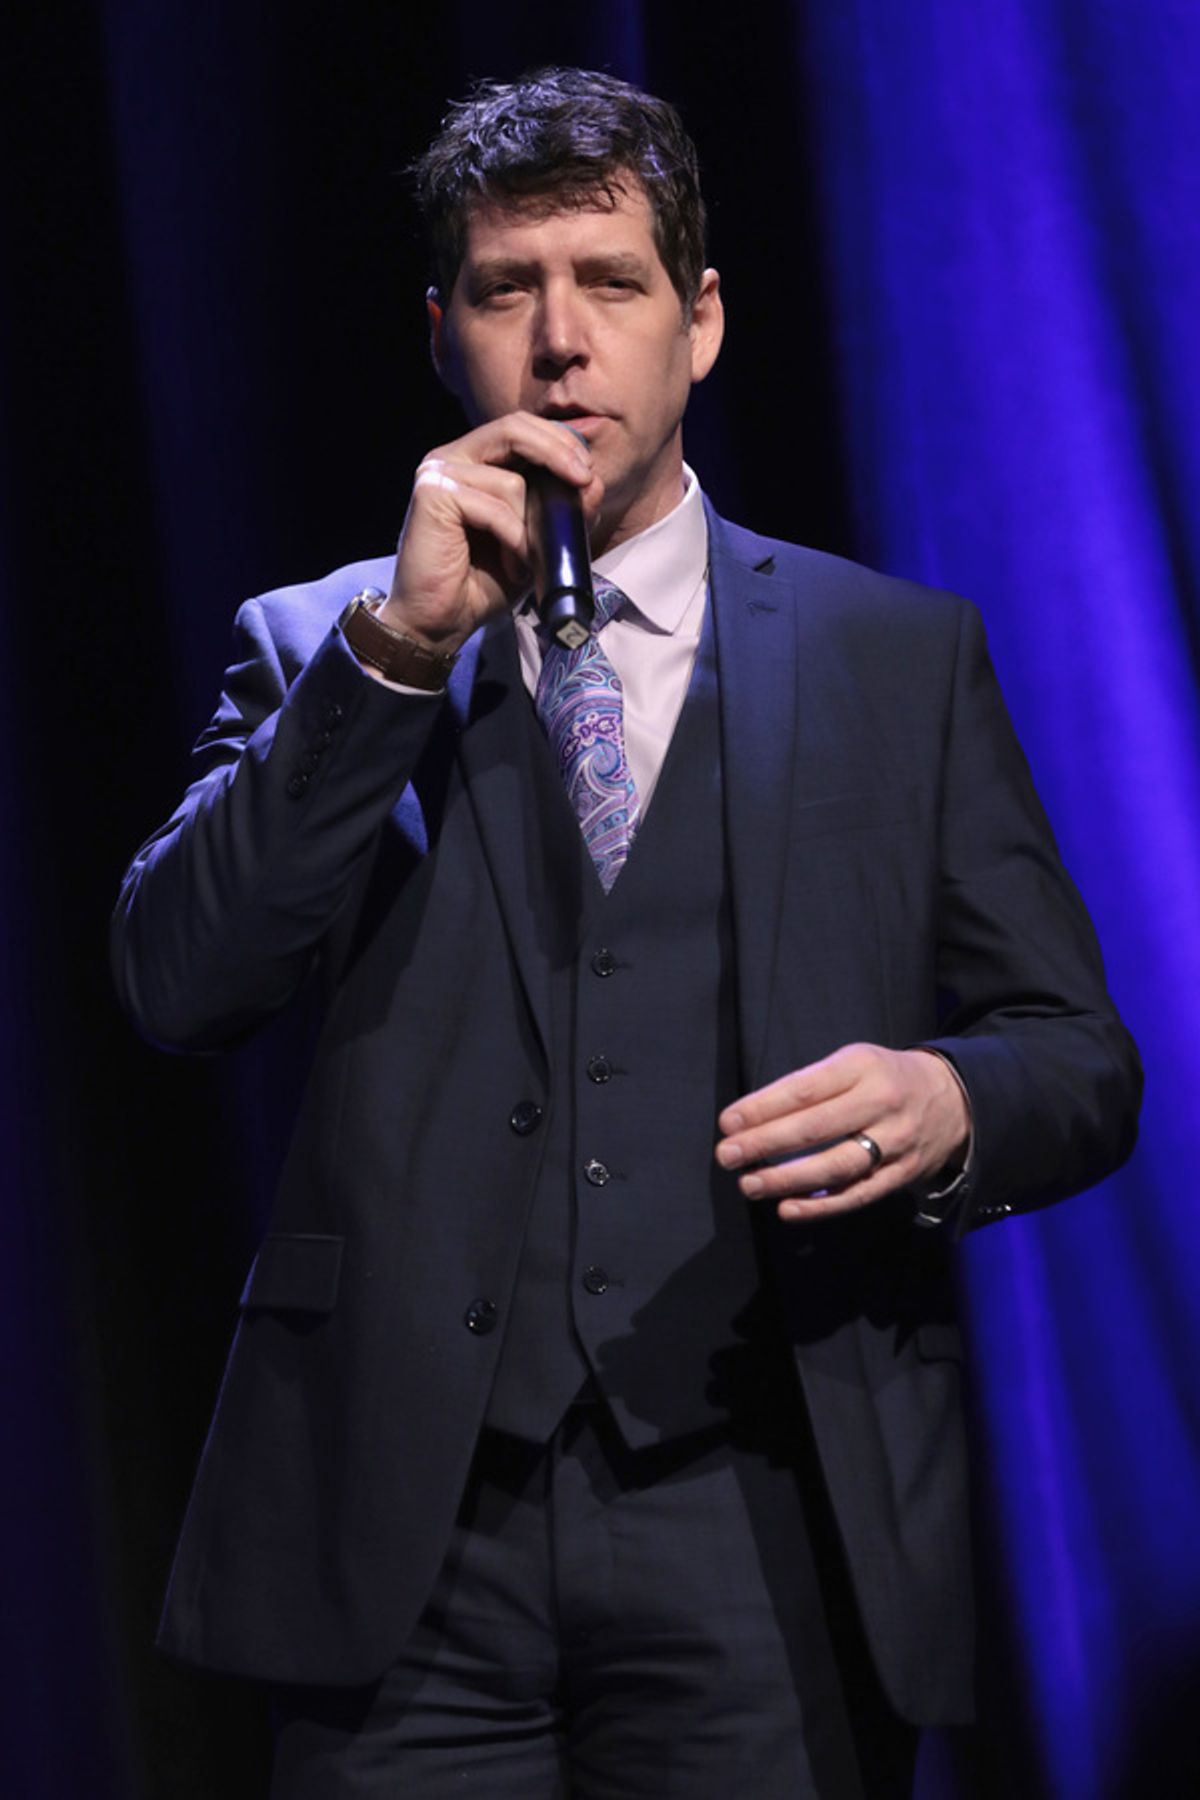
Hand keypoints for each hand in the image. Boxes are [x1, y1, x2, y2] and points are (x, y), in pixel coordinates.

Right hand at [380, 413, 603, 652]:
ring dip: (530, 527)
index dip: (559, 442)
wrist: (439, 621)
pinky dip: (513, 538)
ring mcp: (438, 473)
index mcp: (474, 461)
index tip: (588, 474)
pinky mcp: (432, 494)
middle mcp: (452, 458)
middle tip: (584, 481)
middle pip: (514, 428)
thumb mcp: (533, 541)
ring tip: (527, 560)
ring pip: (511, 481)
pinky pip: (494, 506)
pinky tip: (512, 565)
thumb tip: (593, 481)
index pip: (521, 428)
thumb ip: (559, 510)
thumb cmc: (482, 582)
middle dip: (558, 452)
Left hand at [715, 1044, 969, 1221]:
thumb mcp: (853, 1063)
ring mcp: (896, 1141)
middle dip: (765, 1143)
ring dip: (788, 1179)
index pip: (803, 1089)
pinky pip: (858, 1194)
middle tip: (727, 1155)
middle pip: (815, 1128)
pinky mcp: (903, 1174)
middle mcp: (880, 1102)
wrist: (954, 1099)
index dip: (762, 1108)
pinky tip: (788, 1209)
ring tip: (750, 1184)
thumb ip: (811, 1086)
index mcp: (861, 1067)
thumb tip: (753, 1118)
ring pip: (836, 1165)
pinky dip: (822, 1205)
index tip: (728, 1123)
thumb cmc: (884, 1078)